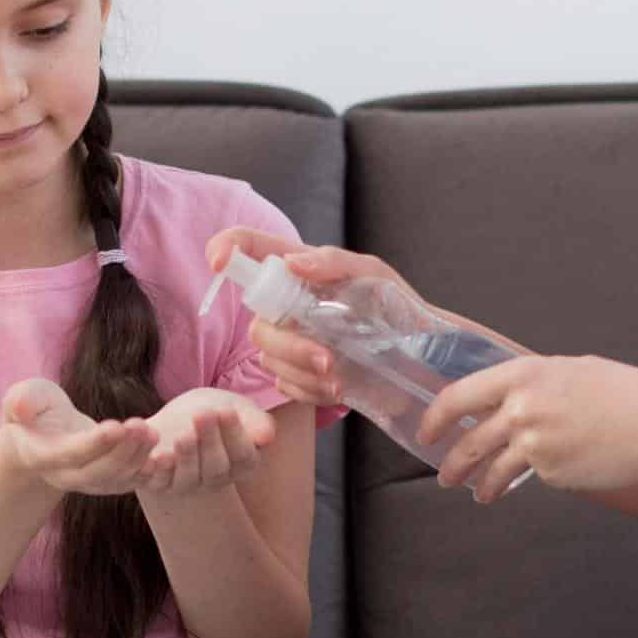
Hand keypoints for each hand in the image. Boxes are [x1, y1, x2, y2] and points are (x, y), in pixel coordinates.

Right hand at [0, 378, 167, 495]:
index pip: (71, 454)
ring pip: (117, 479)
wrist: (44, 433)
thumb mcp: (24, 396)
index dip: (94, 444)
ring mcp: (89, 483)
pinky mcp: (109, 482)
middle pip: (98, 472)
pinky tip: (164, 453)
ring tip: (154, 432)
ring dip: (139, 457)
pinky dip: (149, 472)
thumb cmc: (35, 408)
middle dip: (123, 451)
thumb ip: (21, 400)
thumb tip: (19, 407)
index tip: (117, 425)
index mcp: (42, 456)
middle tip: (143, 426)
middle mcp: (66, 476)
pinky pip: (131, 482)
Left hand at [140, 388, 277, 495]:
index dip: (234, 434)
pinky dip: (158, 469)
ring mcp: (187, 484)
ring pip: (189, 479)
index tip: (226, 409)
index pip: (243, 456)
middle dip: (210, 440)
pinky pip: (158, 482)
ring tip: (182, 435)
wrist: (177, 416)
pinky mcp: (159, 483)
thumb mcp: (236, 407)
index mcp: (242, 464)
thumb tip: (266, 436)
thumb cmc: (215, 409)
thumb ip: (253, 420)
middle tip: (203, 414)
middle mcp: (216, 480)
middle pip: (216, 468)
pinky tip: (157, 451)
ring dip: (187, 457)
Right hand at [206, 227, 426, 405]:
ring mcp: (289, 342)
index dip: (226, 248)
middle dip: (289, 344)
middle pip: (257, 323)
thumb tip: (294, 263)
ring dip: (303, 370)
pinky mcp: (298, 376)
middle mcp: (287, 306)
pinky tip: (339, 386)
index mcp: (299, 271)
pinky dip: (310, 389)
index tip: (218, 262)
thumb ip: (333, 262)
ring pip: (268, 358)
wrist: (419, 355)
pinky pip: (284, 384)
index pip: (249, 249)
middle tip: (328, 357)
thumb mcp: (372, 274)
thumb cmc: (397, 306)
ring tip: (341, 375)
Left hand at [419, 355, 637, 503]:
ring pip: (492, 468)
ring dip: (479, 483)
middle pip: (469, 440)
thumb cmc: (623, 394)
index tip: (427, 432)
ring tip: (478, 493)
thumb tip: (506, 398)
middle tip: (444, 474)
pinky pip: (531, 475)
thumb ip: (534, 383)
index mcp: (524, 375)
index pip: (460, 396)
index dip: (436, 417)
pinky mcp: (550, 472)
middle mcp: (522, 408)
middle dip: (451, 462)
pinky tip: (545, 475)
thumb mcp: (572, 371)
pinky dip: (530, 478)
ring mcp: (534, 444)